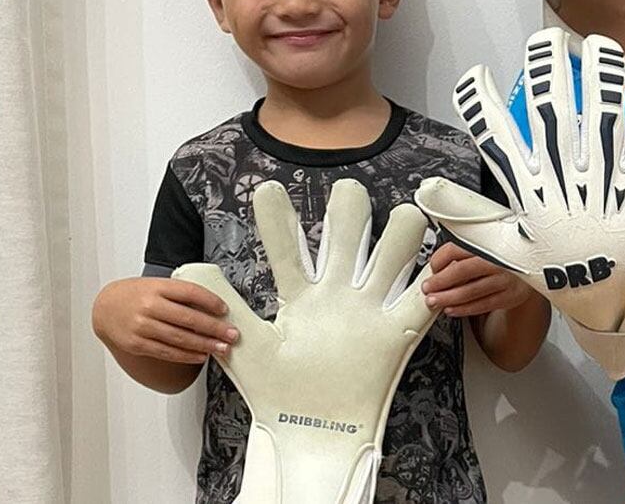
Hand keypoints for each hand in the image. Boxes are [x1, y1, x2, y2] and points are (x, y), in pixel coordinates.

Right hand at [91, 276, 237, 364]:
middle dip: (214, 328)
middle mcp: (150, 306)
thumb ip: (180, 294)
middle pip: (188, 318)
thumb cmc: (136, 295)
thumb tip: (212, 307)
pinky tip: (201, 355)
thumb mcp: (157, 285)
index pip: (190, 292)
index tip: (225, 310)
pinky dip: (187, 355)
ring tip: (222, 348)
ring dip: (205, 345)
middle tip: (232, 334)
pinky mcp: (137, 344)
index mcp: (157, 287)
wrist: (104, 308)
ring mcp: (142, 326)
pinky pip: (167, 351)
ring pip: (180, 338)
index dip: (211, 301)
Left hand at [172, 180, 437, 503]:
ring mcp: (369, 308)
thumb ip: (226, 303)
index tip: (266, 190)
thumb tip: (187, 264)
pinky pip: (422, 299)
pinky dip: (434, 281)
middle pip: (350, 230)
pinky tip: (436, 264)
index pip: (287, 246)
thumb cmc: (277, 394)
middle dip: (351, 207)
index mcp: (301, 293)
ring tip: (404, 219)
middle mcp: (338, 291)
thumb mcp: (244, 348)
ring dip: (402, 232)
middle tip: (347, 194)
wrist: (311, 435)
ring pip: (395, 251)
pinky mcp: (396, 332)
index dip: (277, 218)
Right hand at [415, 28, 624, 378]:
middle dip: (548, 77)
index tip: (475, 75)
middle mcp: (567, 189)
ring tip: (599, 44)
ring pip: (602, 126)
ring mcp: (607, 189)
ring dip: (601, 81)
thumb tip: (425, 191)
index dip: (482, 108)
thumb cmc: (556, 272)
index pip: (499, 145)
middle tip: (546, 39)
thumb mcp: (506, 250)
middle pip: (554, 123)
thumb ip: (468, 216)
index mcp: (532, 200)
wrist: (611, 305)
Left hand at [422, 243, 536, 317]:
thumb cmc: (508, 255)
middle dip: (440, 282)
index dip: (440, 259)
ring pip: (470, 291)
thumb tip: (439, 264)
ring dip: (448, 298)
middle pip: (461, 271)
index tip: (432, 267)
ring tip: (434, 301)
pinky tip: (452, 309)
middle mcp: (498, 260)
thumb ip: (467, 249)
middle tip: (428, 288)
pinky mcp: (510, 296)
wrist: (539, 266)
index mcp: (490, 241)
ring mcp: (505, 279)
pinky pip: (482, 305)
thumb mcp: (491, 242)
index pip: (457, 248)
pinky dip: (464, 309)